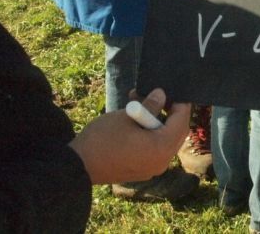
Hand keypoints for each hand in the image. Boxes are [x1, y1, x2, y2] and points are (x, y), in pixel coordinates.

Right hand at [68, 88, 189, 184]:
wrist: (77, 167)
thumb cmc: (103, 139)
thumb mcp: (127, 116)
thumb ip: (149, 105)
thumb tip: (162, 94)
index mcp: (162, 148)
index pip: (181, 121)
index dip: (180, 103)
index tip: (175, 89)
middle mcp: (162, 162)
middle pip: (175, 131)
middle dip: (167, 111)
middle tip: (156, 94)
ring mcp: (151, 168)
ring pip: (162, 138)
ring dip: (154, 119)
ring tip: (137, 100)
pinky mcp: (141, 169)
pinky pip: (152, 147)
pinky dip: (148, 131)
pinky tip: (133, 117)